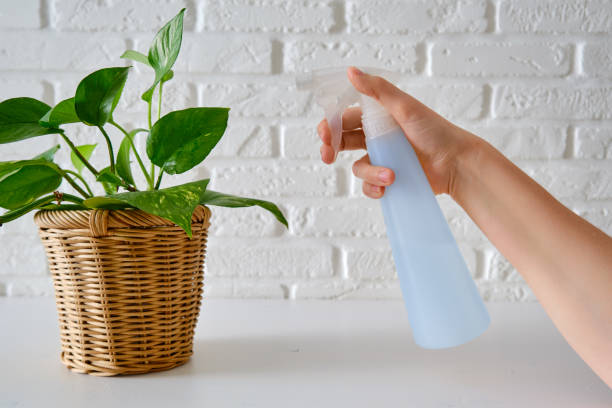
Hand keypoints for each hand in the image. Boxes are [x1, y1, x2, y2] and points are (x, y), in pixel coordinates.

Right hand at [317, 67, 477, 198]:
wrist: (456, 163)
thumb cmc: (435, 131)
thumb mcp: (405, 107)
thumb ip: (376, 90)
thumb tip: (350, 71)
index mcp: (379, 116)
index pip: (345, 118)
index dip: (331, 125)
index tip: (325, 134)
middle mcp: (378, 137)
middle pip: (343, 141)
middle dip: (331, 148)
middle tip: (327, 155)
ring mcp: (383, 159)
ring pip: (359, 167)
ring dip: (369, 172)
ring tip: (390, 176)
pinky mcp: (389, 178)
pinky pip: (370, 185)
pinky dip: (374, 187)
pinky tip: (387, 187)